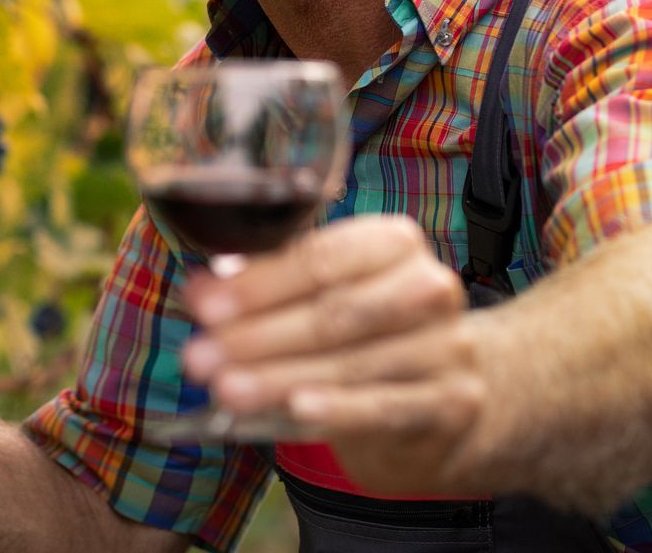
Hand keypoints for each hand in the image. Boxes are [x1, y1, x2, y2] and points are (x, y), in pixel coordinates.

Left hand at [181, 215, 495, 495]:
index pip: (320, 258)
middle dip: (256, 336)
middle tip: (199, 357)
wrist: (451, 388)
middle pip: (332, 312)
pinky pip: (383, 406)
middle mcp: (428, 288)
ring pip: (349, 363)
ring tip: (225, 389)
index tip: (203, 305)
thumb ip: (270, 283)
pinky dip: (337, 408)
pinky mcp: (451, 402)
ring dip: (277, 377)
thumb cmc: (368, 328)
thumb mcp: (328, 290)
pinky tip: (296, 409)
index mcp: (393, 242)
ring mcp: (446, 347)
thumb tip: (204, 290)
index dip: (257, 284)